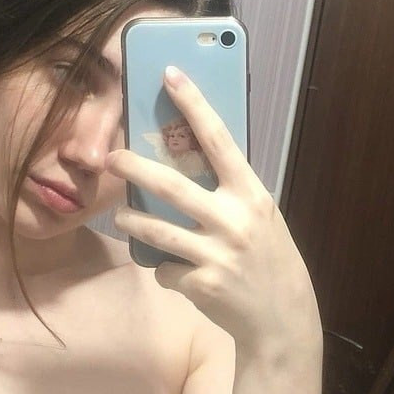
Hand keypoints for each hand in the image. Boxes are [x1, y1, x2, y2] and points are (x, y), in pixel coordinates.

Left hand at [106, 64, 320, 358]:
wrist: (282, 319)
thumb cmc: (268, 260)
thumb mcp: (260, 217)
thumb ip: (230, 194)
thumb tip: (189, 164)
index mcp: (251, 194)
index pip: (219, 139)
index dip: (193, 104)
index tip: (170, 74)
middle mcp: (233, 220)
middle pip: (171, 185)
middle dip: (134, 167)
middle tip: (111, 156)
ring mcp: (216, 254)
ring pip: (155, 230)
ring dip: (131, 221)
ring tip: (120, 215)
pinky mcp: (200, 283)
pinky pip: (164, 269)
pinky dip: (165, 270)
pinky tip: (177, 274)